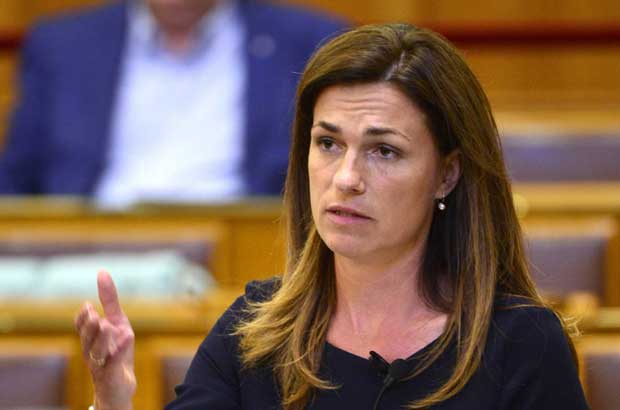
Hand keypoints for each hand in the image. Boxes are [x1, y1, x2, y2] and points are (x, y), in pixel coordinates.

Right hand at [75, 271, 135, 409]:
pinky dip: (120, 350)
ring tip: (107, 325)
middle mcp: (92, 351)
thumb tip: (102, 272)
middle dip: (89, 327)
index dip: (82, 318)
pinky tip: (128, 337)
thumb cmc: (115, 351)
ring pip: (97, 352)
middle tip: (93, 314)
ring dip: (102, 338)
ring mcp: (101, 365)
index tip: (88, 306)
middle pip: (87, 339)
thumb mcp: (116, 322)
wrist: (119, 386)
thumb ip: (109, 301)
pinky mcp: (112, 376)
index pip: (81, 327)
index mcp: (91, 339)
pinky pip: (114, 364)